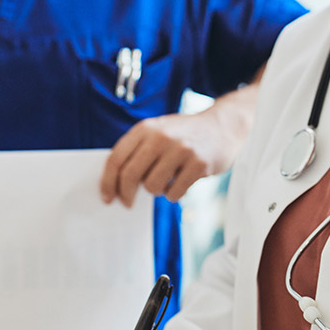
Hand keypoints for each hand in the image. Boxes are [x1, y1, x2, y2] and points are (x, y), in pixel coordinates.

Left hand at [100, 111, 235, 207]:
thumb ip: (138, 151)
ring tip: (167, 181)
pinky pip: (174, 192)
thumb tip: (116, 184)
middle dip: (126, 194)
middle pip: (130, 175)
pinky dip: (174, 194)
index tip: (107, 197)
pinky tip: (182, 182)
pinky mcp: (199, 164)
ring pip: (152, 186)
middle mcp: (161, 137)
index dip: (107, 182)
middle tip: (128, 203)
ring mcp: (181, 150)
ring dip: (157, 190)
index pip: (116, 159)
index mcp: (146, 128)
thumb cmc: (184, 135)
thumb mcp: (158, 132)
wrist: (223, 127)